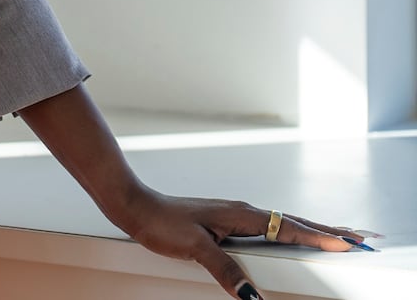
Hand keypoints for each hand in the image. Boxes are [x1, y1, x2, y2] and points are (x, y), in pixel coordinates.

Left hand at [117, 189, 372, 298]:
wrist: (136, 207)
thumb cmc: (162, 223)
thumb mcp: (195, 248)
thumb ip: (225, 270)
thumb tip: (252, 296)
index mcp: (242, 215)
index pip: (290, 229)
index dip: (320, 238)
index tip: (349, 244)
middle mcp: (244, 212)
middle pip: (295, 222)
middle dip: (328, 230)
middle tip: (361, 237)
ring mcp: (236, 215)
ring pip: (283, 224)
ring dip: (312, 230)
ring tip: (337, 237)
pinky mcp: (227, 222)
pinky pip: (269, 227)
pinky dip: (289, 232)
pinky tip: (292, 238)